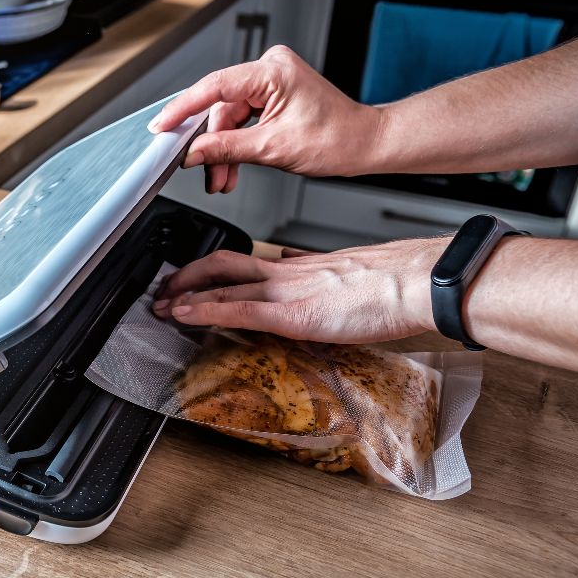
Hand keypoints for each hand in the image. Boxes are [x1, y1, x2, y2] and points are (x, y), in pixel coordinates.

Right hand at [147, 45, 384, 191]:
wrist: (364, 144)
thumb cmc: (336, 139)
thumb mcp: (272, 148)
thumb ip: (225, 149)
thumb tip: (193, 153)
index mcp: (272, 71)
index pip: (214, 87)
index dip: (183, 109)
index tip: (162, 126)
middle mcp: (270, 69)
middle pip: (221, 108)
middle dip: (211, 145)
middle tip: (204, 172)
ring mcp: (271, 81)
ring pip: (229, 118)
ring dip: (224, 150)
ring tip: (222, 179)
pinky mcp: (273, 95)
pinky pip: (242, 119)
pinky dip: (236, 145)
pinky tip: (232, 168)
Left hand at [152, 239, 448, 342]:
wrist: (416, 282)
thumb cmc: (396, 284)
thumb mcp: (351, 278)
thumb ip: (322, 280)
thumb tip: (304, 277)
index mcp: (301, 267)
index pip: (245, 262)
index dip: (213, 269)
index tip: (195, 278)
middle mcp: (287, 274)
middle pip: (223, 265)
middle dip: (187, 276)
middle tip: (164, 287)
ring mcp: (287, 292)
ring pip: (222, 285)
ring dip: (185, 296)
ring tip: (161, 305)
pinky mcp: (292, 314)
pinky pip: (237, 310)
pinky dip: (204, 312)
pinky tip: (183, 316)